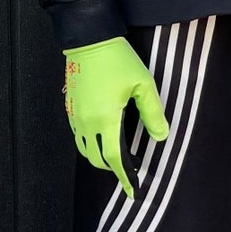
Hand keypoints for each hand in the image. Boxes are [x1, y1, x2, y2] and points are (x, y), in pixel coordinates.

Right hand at [64, 38, 168, 199]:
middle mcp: (86, 122)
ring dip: (100, 156)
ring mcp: (75, 115)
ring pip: (84, 149)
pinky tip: (103, 134)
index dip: (124, 177)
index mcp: (105, 119)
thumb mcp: (143, 85)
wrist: (89, 40)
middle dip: (112, 168)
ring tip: (117, 153)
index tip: (132, 191)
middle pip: (97, 158)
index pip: (114, 158)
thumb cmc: (116, 59)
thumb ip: (153, 113)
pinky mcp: (70, 107)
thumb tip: (160, 136)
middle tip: (130, 169)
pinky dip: (90, 142)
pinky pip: (78, 134)